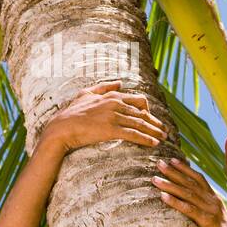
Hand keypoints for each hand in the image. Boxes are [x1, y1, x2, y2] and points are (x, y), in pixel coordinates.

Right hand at [45, 80, 168, 151]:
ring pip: (141, 124)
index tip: (153, 119)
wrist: (61, 128)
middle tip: (165, 131)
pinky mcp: (111, 130)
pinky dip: (146, 139)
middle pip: (144, 113)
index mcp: (112, 96)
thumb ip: (103, 87)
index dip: (149, 111)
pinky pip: (134, 134)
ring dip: (155, 132)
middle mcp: (116, 104)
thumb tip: (119, 82)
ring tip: (163, 139)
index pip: (139, 100)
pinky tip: (154, 144)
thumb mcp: (86, 94)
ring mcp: (114, 117)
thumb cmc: (72, 112)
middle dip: (156, 123)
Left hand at [151, 157, 226, 226]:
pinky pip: (189, 210)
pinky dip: (175, 202)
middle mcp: (213, 201)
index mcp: (215, 199)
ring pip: (187, 193)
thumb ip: (206, 210)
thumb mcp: (217, 219)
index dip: (185, 168)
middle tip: (159, 163)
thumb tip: (193, 205)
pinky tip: (163, 197)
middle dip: (174, 172)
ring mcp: (211, 210)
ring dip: (169, 185)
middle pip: (190, 182)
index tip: (172, 160)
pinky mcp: (208, 222)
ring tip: (154, 179)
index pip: (199, 178)